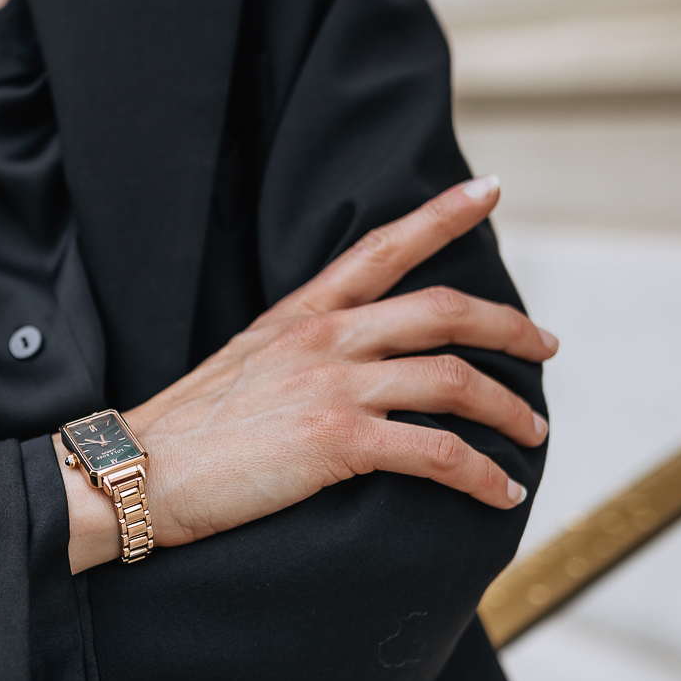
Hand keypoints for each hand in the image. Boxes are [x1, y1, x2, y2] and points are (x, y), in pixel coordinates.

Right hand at [60, 177, 557, 572]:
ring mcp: (332, 387)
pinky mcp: (337, 442)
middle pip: (442, 310)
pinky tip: (499, 490)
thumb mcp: (239, 365)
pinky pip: (436, 453)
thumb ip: (296, 353)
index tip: (489, 190)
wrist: (135, 473)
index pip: (380, 247)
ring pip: (454, 380)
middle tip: (545, 346)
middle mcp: (322, 339)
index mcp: (298, 315)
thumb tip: (341, 369)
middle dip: (509, 327)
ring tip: (532, 435)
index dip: (441, 215)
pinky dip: (480, 473)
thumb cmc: (181, 434)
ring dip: (508, 410)